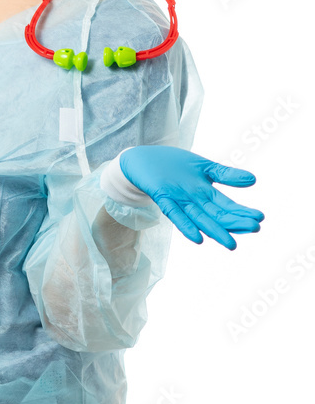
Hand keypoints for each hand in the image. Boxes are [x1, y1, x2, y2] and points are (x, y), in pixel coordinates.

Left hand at [119, 146, 264, 249]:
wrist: (144, 159)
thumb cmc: (174, 165)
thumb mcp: (204, 166)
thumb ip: (226, 175)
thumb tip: (253, 180)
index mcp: (206, 192)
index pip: (227, 205)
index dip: (242, 212)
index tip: (260, 219)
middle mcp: (194, 201)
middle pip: (217, 214)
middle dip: (235, 223)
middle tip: (254, 229)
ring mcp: (179, 201)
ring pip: (200, 219)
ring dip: (215, 231)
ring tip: (231, 244)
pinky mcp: (162, 198)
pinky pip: (175, 214)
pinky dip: (186, 226)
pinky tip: (197, 238)